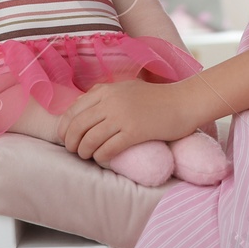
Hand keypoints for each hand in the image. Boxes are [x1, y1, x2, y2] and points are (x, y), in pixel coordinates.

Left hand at [57, 77, 198, 164]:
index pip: (73, 110)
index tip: (65, 138)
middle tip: (74, 151)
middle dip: (71, 142)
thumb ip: (103, 95)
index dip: (64, 127)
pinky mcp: (134, 132)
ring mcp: (122, 116)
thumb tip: (79, 105)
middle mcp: (111, 101)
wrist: (183, 102)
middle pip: (77, 126)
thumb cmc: (155, 98)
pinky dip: (101, 156)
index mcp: (106, 90)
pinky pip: (108, 149)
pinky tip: (103, 158)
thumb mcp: (126, 88)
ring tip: (87, 156)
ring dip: (84, 152)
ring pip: (89, 140)